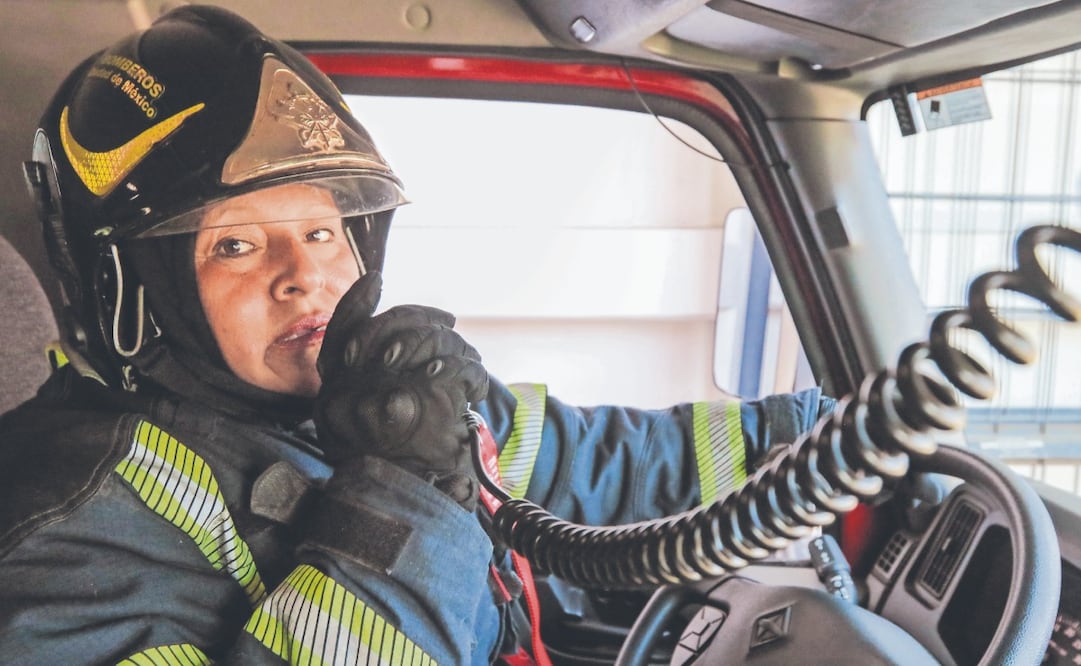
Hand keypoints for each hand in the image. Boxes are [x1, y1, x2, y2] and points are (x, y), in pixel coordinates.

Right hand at [314, 272, 488, 509]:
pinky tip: (476, 391)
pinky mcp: (424, 400)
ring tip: (467, 368)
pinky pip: (458, 365)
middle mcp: (351, 392)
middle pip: (390, 327)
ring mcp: (386, 393)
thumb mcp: (364, 430)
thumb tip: (398, 343)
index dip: (357, 302)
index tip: (376, 279)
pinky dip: (474, 374)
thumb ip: (368, 387)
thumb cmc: (397, 476)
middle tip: (448, 322)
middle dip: (425, 319)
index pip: (341, 334)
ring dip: (458, 349)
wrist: (412, 516)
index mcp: (334, 397)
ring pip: (431, 341)